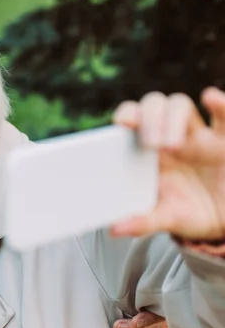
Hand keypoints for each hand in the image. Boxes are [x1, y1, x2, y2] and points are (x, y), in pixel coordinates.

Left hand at [111, 88, 224, 240]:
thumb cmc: (188, 213)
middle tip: (151, 144)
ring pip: (180, 105)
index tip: (123, 124)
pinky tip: (211, 99)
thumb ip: (143, 222)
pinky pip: (224, 117)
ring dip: (174, 118)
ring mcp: (197, 135)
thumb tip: (114, 229)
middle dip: (149, 118)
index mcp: (147, 151)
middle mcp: (168, 135)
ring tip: (173, 144)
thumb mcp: (167, 219)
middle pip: (153, 106)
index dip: (127, 115)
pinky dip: (220, 105)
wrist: (224, 223)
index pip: (131, 119)